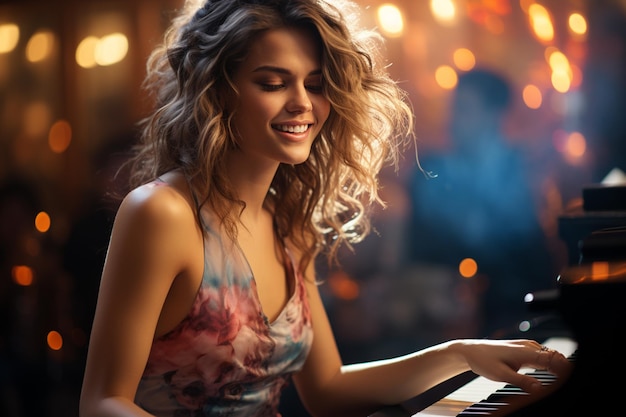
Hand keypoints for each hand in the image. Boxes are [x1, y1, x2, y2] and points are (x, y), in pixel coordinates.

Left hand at [456, 339, 572, 392]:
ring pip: (549, 354)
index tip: (571, 379)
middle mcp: (528, 346)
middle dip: (564, 368)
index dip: (565, 369)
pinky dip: (549, 362)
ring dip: (557, 365)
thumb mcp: (501, 375)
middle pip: (555, 356)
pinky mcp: (523, 349)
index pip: (553, 359)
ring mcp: (526, 346)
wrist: (470, 351)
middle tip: (570, 383)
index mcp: (525, 352)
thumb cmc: (483, 361)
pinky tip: (552, 371)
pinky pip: (542, 354)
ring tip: (565, 379)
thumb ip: (522, 381)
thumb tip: (540, 389)